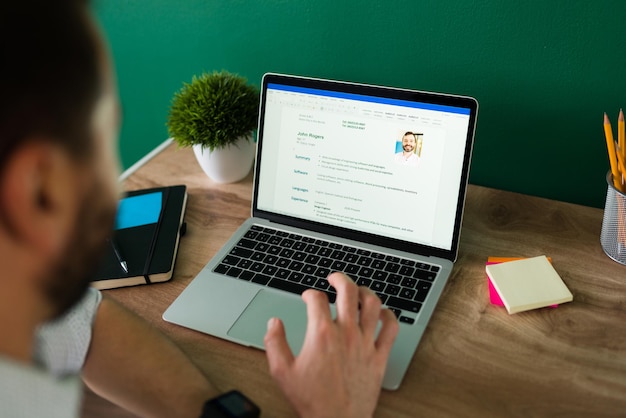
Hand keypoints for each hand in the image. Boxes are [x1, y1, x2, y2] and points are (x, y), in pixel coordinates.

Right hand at [264, 272, 398, 417]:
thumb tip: (274, 323)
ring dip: (365, 291)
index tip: (307, 297)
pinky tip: (382, 312)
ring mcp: (366, 343)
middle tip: (334, 278)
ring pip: (373, 304)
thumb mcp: (282, 372)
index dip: (309, 293)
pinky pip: (391, 328)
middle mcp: (347, 333)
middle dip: (339, 278)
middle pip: (348, 291)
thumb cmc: (312, 401)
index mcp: (322, 334)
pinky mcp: (379, 356)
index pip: (316, 299)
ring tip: (358, 290)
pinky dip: (389, 315)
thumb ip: (274, 343)